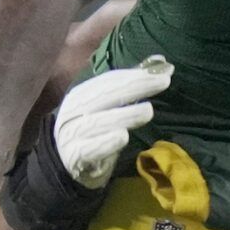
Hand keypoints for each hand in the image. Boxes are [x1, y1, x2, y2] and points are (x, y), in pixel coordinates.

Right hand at [51, 58, 172, 188]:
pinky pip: (90, 149)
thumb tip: (161, 64)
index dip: (135, 75)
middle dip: (135, 87)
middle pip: (104, 95)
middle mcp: (74, 111)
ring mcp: (72, 134)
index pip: (108, 81)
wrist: (67, 165)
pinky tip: (123, 137)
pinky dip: (106, 142)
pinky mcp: (75, 157)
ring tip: (148, 111)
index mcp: (81, 95)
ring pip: (98, 122)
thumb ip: (130, 87)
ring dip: (124, 115)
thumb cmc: (93, 133)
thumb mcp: (107, 108)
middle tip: (162, 83)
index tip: (162, 74)